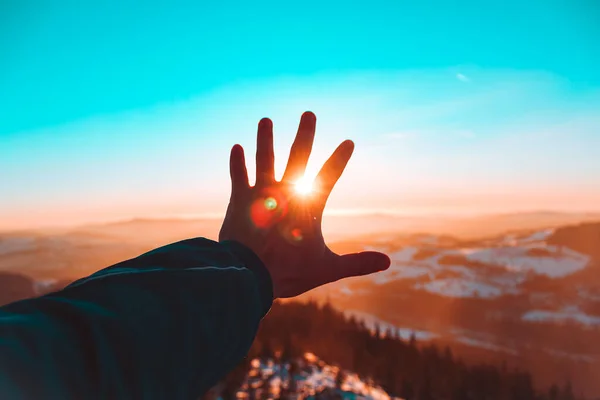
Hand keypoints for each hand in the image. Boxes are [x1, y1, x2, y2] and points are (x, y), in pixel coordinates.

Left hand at [219, 111, 389, 297]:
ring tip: (265, 120)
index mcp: (307, 206)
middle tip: (308, 113)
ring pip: (265, 159)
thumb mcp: (327, 268)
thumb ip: (357, 263)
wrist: (249, 275)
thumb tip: (388, 262)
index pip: (328, 176)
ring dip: (265, 139)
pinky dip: (237, 163)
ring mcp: (261, 194)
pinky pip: (238, 176)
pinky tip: (236, 147)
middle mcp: (286, 193)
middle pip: (297, 157)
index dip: (339, 159)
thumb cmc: (288, 272)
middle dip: (304, 135)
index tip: (348, 141)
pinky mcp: (240, 200)